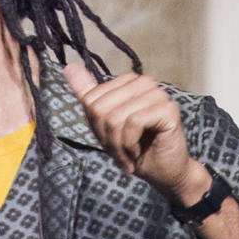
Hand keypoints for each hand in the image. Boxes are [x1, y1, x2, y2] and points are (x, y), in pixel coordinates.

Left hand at [62, 63, 201, 202]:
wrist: (162, 171)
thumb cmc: (133, 147)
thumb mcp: (103, 122)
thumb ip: (87, 93)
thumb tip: (69, 66)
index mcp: (128, 81)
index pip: (92, 100)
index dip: (96, 126)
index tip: (109, 140)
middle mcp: (144, 82)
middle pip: (102, 108)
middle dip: (107, 137)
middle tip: (120, 152)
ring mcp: (158, 94)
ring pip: (117, 117)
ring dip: (119, 145)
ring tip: (129, 154)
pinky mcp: (168, 109)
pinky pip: (134, 122)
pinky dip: (130, 144)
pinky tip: (138, 152)